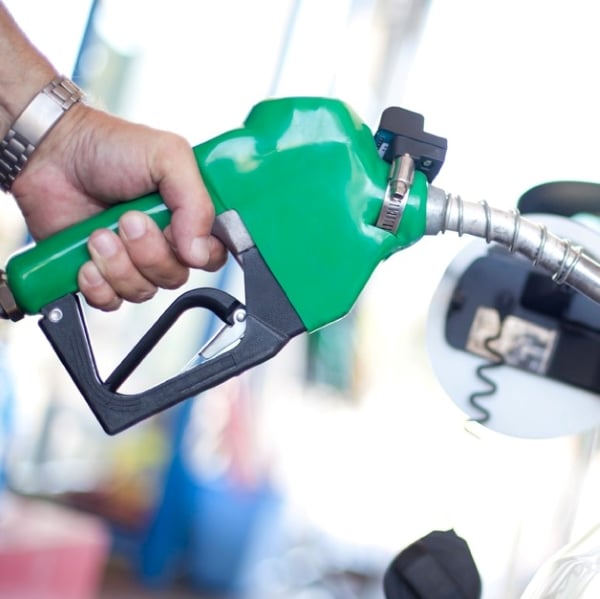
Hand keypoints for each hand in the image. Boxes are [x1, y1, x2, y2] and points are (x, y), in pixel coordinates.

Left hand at [11, 103, 226, 310]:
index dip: (199, 254)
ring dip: (119, 266)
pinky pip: (111, 301)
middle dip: (149, 253)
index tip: (177, 234)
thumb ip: (195, 201)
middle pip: (175, 276)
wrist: (51, 153)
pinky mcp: (101, 275)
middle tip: (128, 221)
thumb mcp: (167, 156)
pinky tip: (86, 261)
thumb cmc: (109, 147)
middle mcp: (164, 242)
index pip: (212, 255)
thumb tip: (200, 252)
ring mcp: (132, 261)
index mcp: (188, 217)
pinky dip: (98, 285)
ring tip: (99, 234)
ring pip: (143, 291)